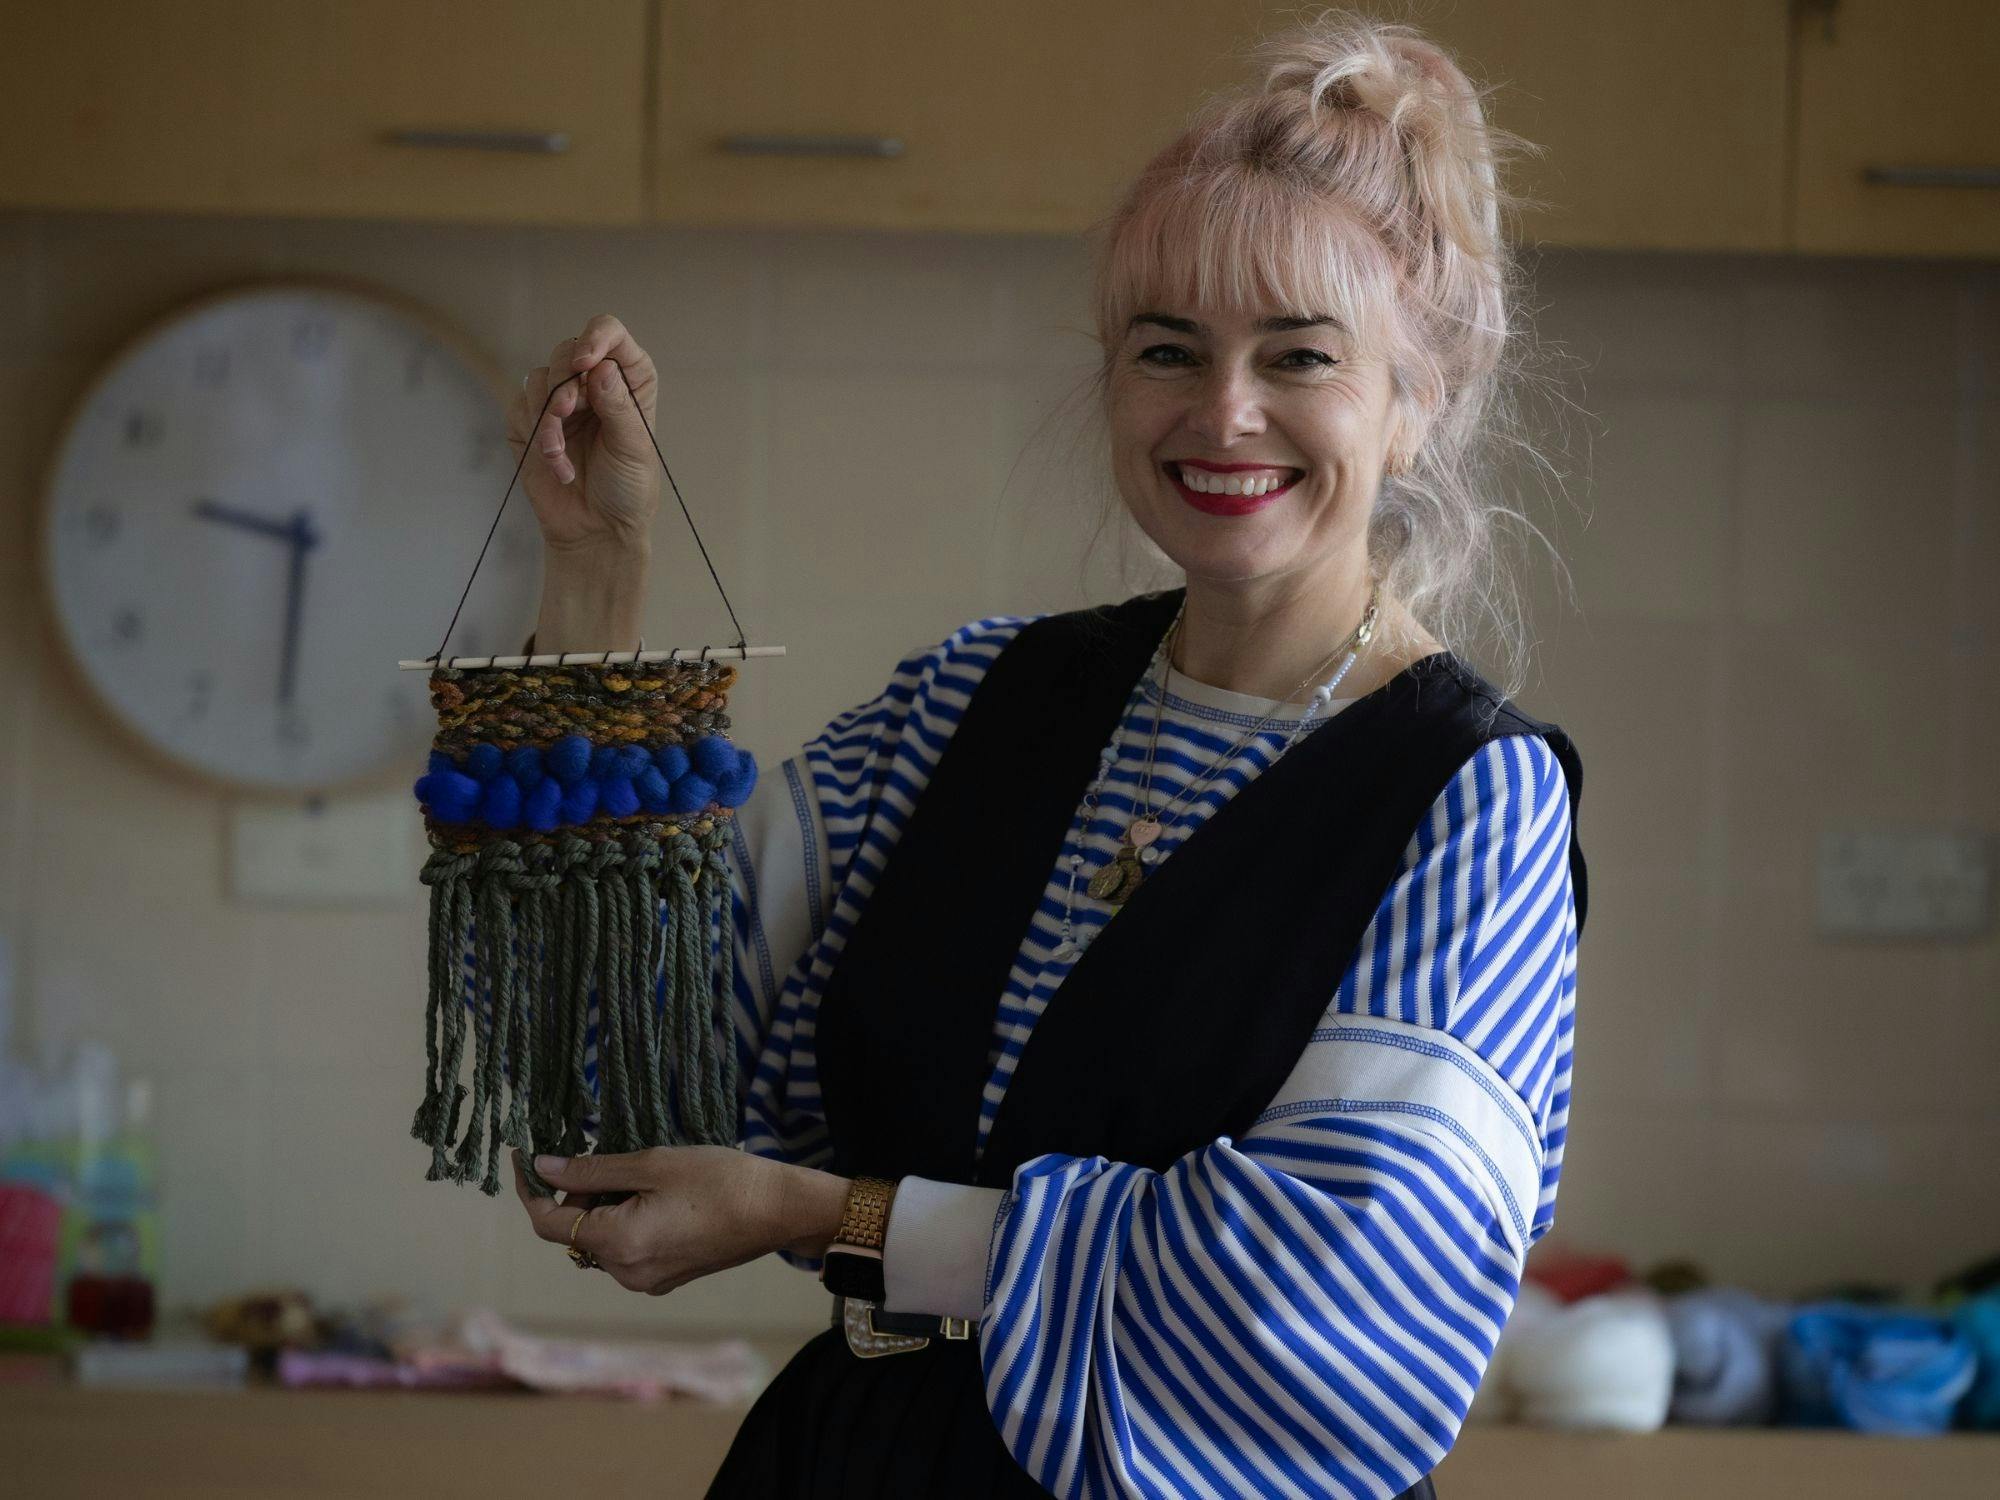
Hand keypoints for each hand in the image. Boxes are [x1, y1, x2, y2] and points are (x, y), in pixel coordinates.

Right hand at [506, 314, 661, 563]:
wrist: (596, 530)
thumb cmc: (627, 488)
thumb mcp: (634, 447)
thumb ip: (619, 406)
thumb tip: (601, 368)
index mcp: (627, 379)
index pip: (610, 333)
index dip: (596, 337)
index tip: (586, 363)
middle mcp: (593, 383)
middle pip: (566, 351)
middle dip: (564, 383)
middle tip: (568, 412)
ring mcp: (559, 401)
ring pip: (539, 378)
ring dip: (548, 415)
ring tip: (561, 452)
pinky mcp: (530, 422)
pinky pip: (520, 407)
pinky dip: (537, 436)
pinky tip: (557, 465)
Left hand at [510, 1146, 849, 1296]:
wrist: (778, 1210)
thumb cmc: (721, 1180)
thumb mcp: (653, 1164)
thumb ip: (593, 1169)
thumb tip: (543, 1167)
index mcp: (618, 1243)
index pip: (547, 1223)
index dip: (529, 1190)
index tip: (525, 1157)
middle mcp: (625, 1273)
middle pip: (574, 1233)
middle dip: (576, 1194)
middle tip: (602, 1155)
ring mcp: (647, 1281)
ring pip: (600, 1242)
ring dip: (602, 1208)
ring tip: (637, 1175)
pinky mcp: (666, 1279)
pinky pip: (626, 1251)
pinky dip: (624, 1223)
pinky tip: (655, 1197)